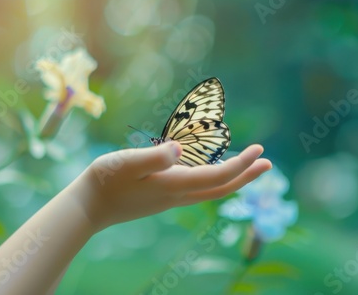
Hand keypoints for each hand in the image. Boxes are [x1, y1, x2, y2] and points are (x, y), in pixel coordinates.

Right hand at [72, 142, 271, 231]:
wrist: (90, 207)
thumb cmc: (105, 180)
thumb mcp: (127, 162)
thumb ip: (154, 156)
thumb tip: (179, 149)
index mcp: (174, 184)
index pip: (218, 176)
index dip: (242, 164)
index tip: (260, 149)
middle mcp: (178, 195)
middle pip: (221, 188)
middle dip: (247, 176)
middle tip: (267, 163)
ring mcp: (171, 199)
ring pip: (211, 191)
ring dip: (234, 180)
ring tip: (247, 168)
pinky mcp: (163, 198)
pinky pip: (198, 191)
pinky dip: (215, 182)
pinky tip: (211, 174)